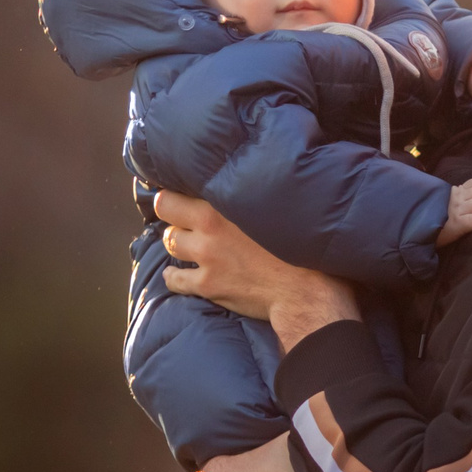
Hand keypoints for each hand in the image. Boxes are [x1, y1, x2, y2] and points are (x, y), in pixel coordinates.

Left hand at [156, 190, 358, 348]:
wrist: (305, 289)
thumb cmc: (300, 246)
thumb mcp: (276, 208)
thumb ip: (251, 196)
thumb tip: (245, 182)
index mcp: (225, 204)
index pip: (176, 192)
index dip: (175, 193)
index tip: (180, 194)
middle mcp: (209, 228)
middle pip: (166, 210)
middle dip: (172, 213)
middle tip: (181, 217)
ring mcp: (206, 257)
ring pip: (170, 242)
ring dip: (177, 241)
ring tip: (186, 243)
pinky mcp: (207, 285)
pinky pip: (174, 279)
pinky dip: (174, 275)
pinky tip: (177, 274)